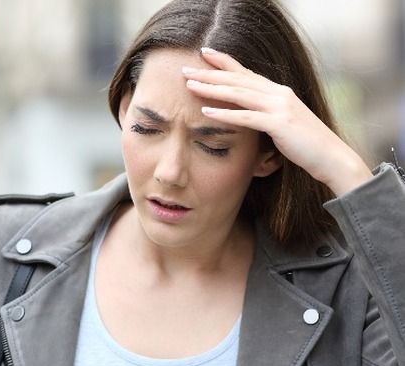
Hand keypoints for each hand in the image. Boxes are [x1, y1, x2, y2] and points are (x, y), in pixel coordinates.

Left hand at [182, 48, 372, 196]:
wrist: (333, 158)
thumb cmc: (306, 145)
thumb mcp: (283, 123)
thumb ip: (265, 114)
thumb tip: (245, 113)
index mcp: (279, 92)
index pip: (246, 73)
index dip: (224, 62)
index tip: (204, 54)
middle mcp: (279, 94)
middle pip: (237, 79)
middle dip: (210, 73)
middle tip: (185, 69)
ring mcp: (280, 108)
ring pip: (239, 94)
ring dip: (212, 89)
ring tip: (190, 86)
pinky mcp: (280, 124)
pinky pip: (246, 117)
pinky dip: (225, 114)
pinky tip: (206, 112)